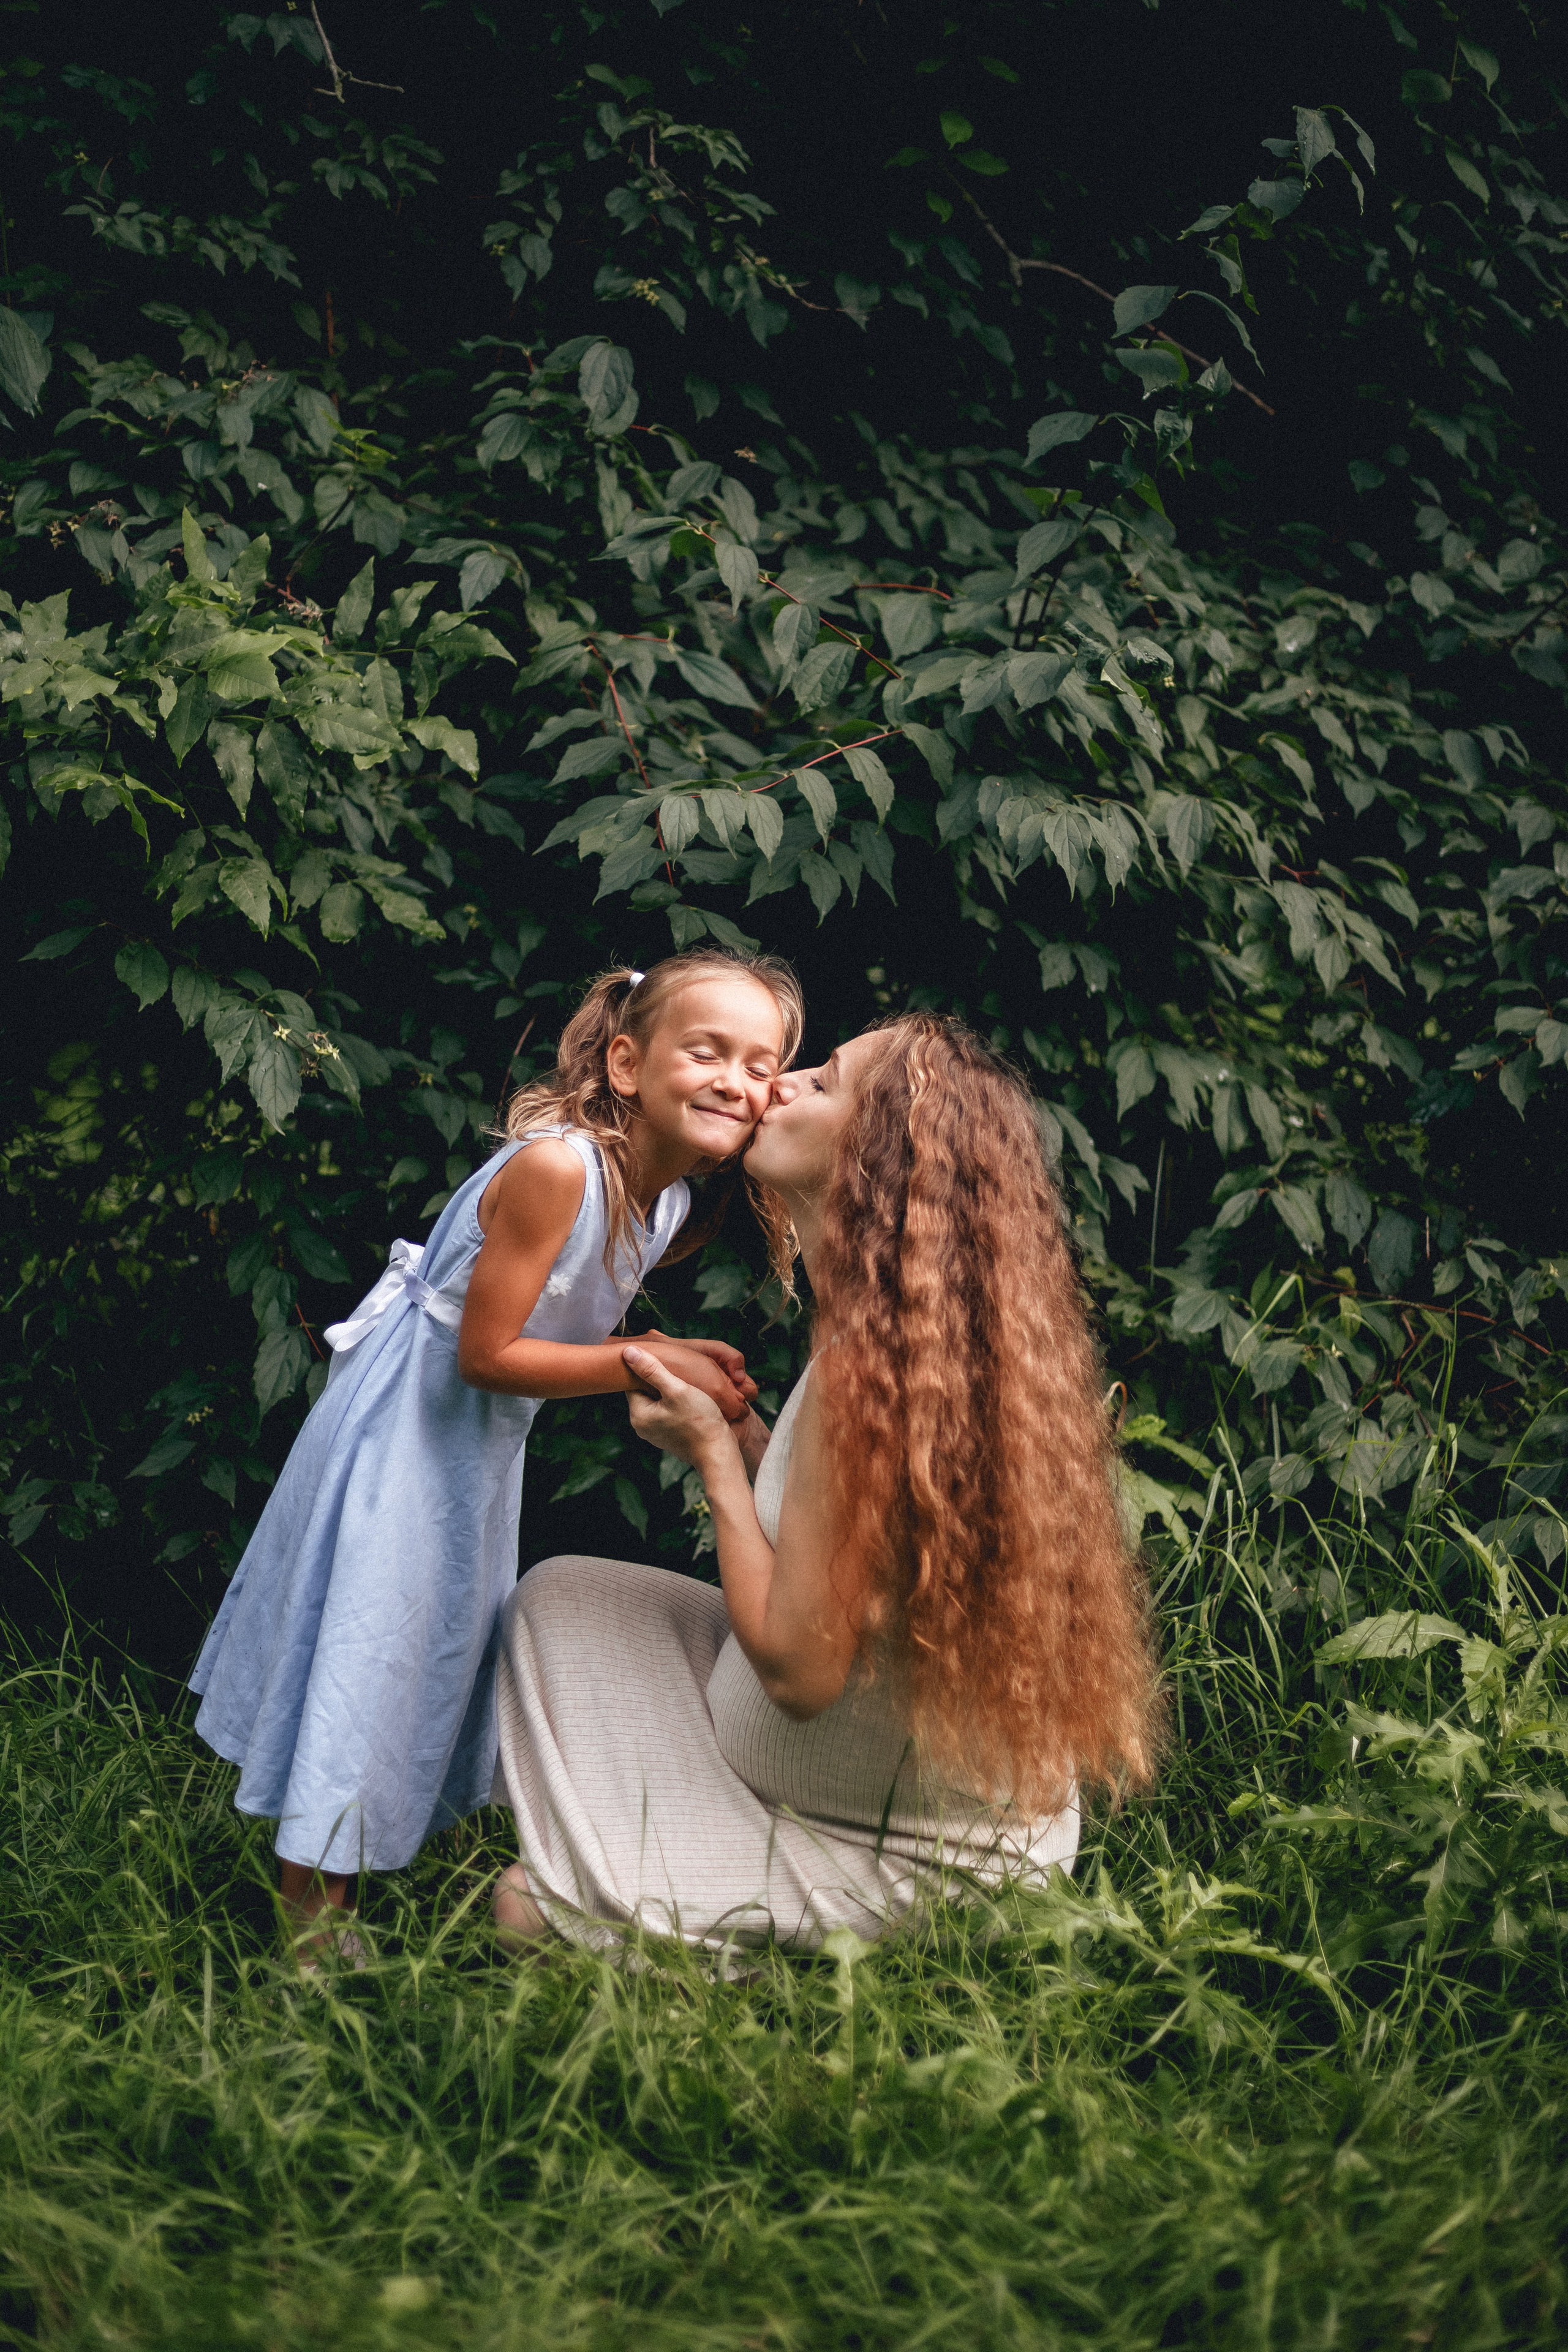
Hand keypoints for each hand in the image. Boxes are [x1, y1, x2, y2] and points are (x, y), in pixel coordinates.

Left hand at [623, 1344, 735, 1461]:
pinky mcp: (668, 1436)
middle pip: (644, 1392)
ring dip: (668, 1390)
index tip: (659, 1356)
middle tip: (675, 1366)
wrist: (718, 1452)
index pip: (632, 1382)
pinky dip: (675, 1402)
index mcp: (638, 1414)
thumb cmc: (699, 1421)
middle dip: (657, 1378)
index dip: (644, 1367)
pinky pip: (667, 1412)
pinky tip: (689, 1396)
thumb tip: (627, 1352)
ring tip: (684, 1380)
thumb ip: (652, 1370)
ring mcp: (655, 1433)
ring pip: (657, 1401)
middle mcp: (642, 1426)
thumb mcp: (676, 1389)